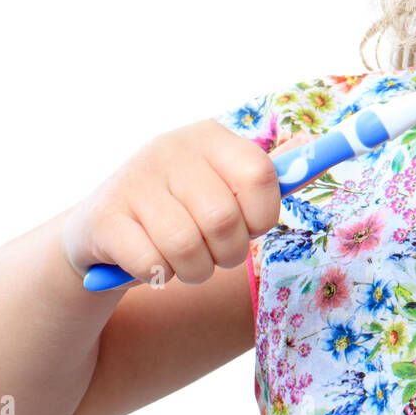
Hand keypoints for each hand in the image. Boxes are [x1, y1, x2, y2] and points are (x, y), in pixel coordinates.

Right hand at [62, 118, 282, 286]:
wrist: (100, 230)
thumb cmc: (180, 212)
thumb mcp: (220, 185)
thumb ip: (262, 180)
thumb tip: (316, 154)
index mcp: (208, 137)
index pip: (259, 174)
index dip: (263, 216)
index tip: (250, 228)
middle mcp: (169, 149)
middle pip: (224, 219)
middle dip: (228, 254)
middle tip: (215, 255)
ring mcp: (132, 180)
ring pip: (187, 247)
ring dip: (194, 271)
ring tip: (185, 263)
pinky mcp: (103, 217)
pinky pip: (151, 264)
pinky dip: (158, 277)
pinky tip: (149, 265)